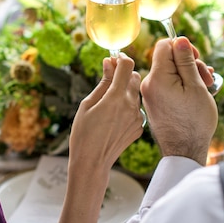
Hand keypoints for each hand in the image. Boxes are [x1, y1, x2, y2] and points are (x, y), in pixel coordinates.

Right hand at [54, 53, 142, 222]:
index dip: (120, 59)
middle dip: (123, 74)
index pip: (127, 66)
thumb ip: (103, 81)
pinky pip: (136, 108)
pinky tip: (114, 117)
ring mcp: (138, 117)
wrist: (92, 162)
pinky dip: (128, 107)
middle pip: (135, 77)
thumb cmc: (83, 133)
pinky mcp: (140, 127)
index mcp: (116, 97)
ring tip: (108, 103)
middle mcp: (131, 106)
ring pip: (136, 93)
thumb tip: (110, 62)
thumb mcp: (88, 104)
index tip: (113, 60)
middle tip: (109, 77)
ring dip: (125, 91)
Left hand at [140, 37, 217, 164]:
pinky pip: (168, 85)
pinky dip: (182, 85)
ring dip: (189, 75)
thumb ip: (186, 61)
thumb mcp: (195, 86)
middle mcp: (148, 84)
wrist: (184, 152)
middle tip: (207, 77)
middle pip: (168, 59)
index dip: (183, 47)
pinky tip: (197, 92)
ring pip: (170, 72)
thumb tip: (179, 39)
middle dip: (190, 63)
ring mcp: (150, 95)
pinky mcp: (154, 103)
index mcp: (157, 78)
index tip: (197, 59)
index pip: (164, 46)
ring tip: (206, 86)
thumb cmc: (194, 121)